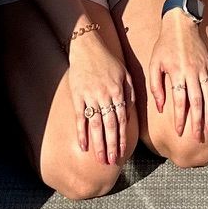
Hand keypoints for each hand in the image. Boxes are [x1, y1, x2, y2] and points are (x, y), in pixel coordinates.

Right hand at [66, 29, 134, 166]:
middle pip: (110, 126)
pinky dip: (82, 132)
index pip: (122, 120)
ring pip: (96, 125)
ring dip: (99, 144)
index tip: (122, 154)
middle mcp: (105, 95)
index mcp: (118, 91)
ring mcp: (91, 96)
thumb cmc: (107, 60)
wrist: (87, 45)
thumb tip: (129, 116)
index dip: (122, 138)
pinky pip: (81, 117)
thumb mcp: (124, 73)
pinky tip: (83, 146)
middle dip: (112, 146)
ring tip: (100, 160)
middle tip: (112, 162)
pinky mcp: (78, 95)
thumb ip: (129, 93)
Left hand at [150, 10, 207, 140]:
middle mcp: (192, 72)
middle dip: (197, 121)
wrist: (181, 23)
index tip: (180, 132)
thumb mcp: (154, 63)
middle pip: (197, 101)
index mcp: (177, 72)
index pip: (180, 100)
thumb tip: (160, 107)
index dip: (180, 117)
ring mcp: (203, 69)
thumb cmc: (165, 44)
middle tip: (197, 137)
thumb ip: (156, 86)